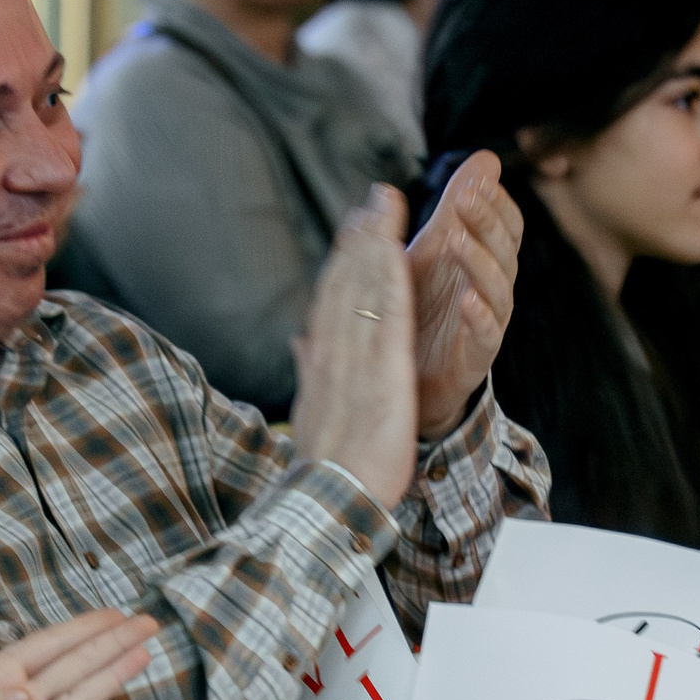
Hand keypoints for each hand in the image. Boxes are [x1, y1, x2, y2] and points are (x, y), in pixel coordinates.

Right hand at [292, 187, 420, 506]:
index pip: (333, 301)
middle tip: (373, 196)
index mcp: (323, 364)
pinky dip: (388, 279)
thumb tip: (301, 342)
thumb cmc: (326, 468)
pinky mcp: (380, 372)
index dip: (345, 260)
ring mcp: (354, 360)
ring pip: (362, 291)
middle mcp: (333, 354)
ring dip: (373, 243)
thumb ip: (311, 372)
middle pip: (344, 284)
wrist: (328, 503)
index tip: (356, 226)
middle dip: (359, 238)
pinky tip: (398, 249)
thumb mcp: (315, 414)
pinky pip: (384, 318)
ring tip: (384, 204)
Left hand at [402, 149, 523, 438]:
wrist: (411, 376)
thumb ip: (457, 207)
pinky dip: (478, 316)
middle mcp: (494, 290)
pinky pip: (486, 335)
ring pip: (498, 289)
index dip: (497, 203)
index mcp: (486, 262)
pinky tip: (466, 300)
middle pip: (504, 250)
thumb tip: (485, 158)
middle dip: (486, 221)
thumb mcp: (436, 249)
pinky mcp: (476, 358)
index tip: (477, 181)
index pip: (507, 225)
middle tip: (463, 198)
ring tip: (456, 240)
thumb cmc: (426, 306)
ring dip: (479, 261)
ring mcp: (488, 324)